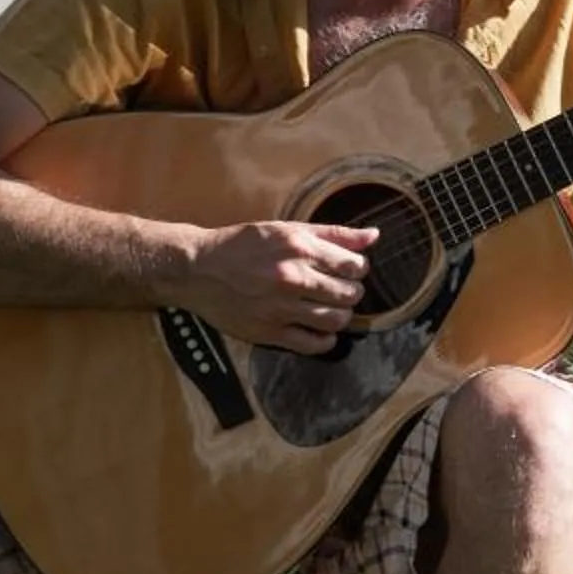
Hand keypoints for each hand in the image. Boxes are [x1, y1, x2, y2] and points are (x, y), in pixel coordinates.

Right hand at [177, 218, 377, 350]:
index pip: (354, 265)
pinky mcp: (269, 332)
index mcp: (299, 247)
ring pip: (337, 320)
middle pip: (349, 293)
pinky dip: (325, 340)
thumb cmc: (243, 245)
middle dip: (351, 291)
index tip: (349, 270)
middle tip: (339, 289)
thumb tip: (374, 236)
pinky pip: (314, 344)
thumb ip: (333, 234)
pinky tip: (320, 330)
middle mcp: (293, 277)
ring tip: (330, 308)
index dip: (358, 269)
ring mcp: (281, 308)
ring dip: (341, 315)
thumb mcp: (286, 229)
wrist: (198, 269)